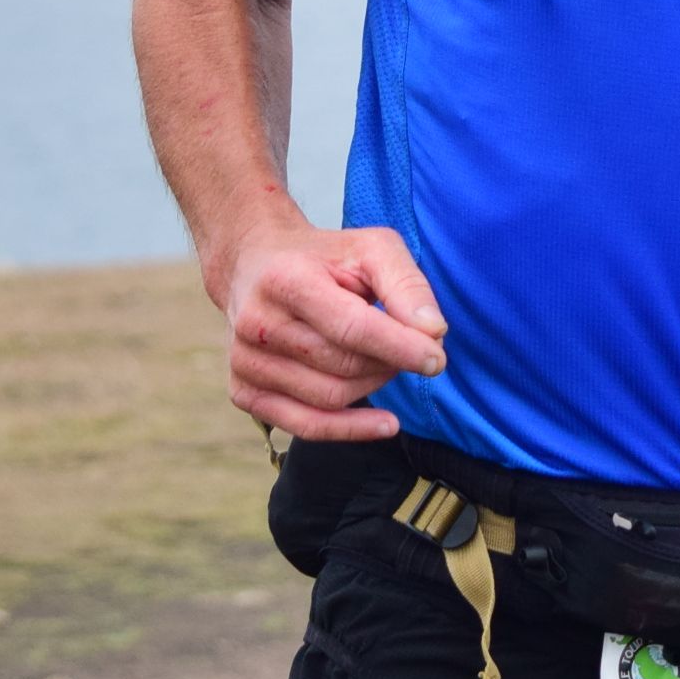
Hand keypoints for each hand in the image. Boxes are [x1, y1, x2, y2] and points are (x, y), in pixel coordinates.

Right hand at [217, 218, 447, 441]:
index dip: (399, 347)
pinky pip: (305, 426)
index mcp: (287, 280)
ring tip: (384, 361)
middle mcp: (257, 323)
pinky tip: (384, 424)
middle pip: (344, 366)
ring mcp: (245, 361)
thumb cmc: (323, 258)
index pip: (351, 328)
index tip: (436, 358)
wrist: (254, 265)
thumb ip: (406, 285)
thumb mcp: (371, 249)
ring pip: (330, 398)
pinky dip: (350, 430)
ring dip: (373, 386)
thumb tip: (433, 332)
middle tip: (410, 348)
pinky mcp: (243, 391)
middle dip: (389, 363)